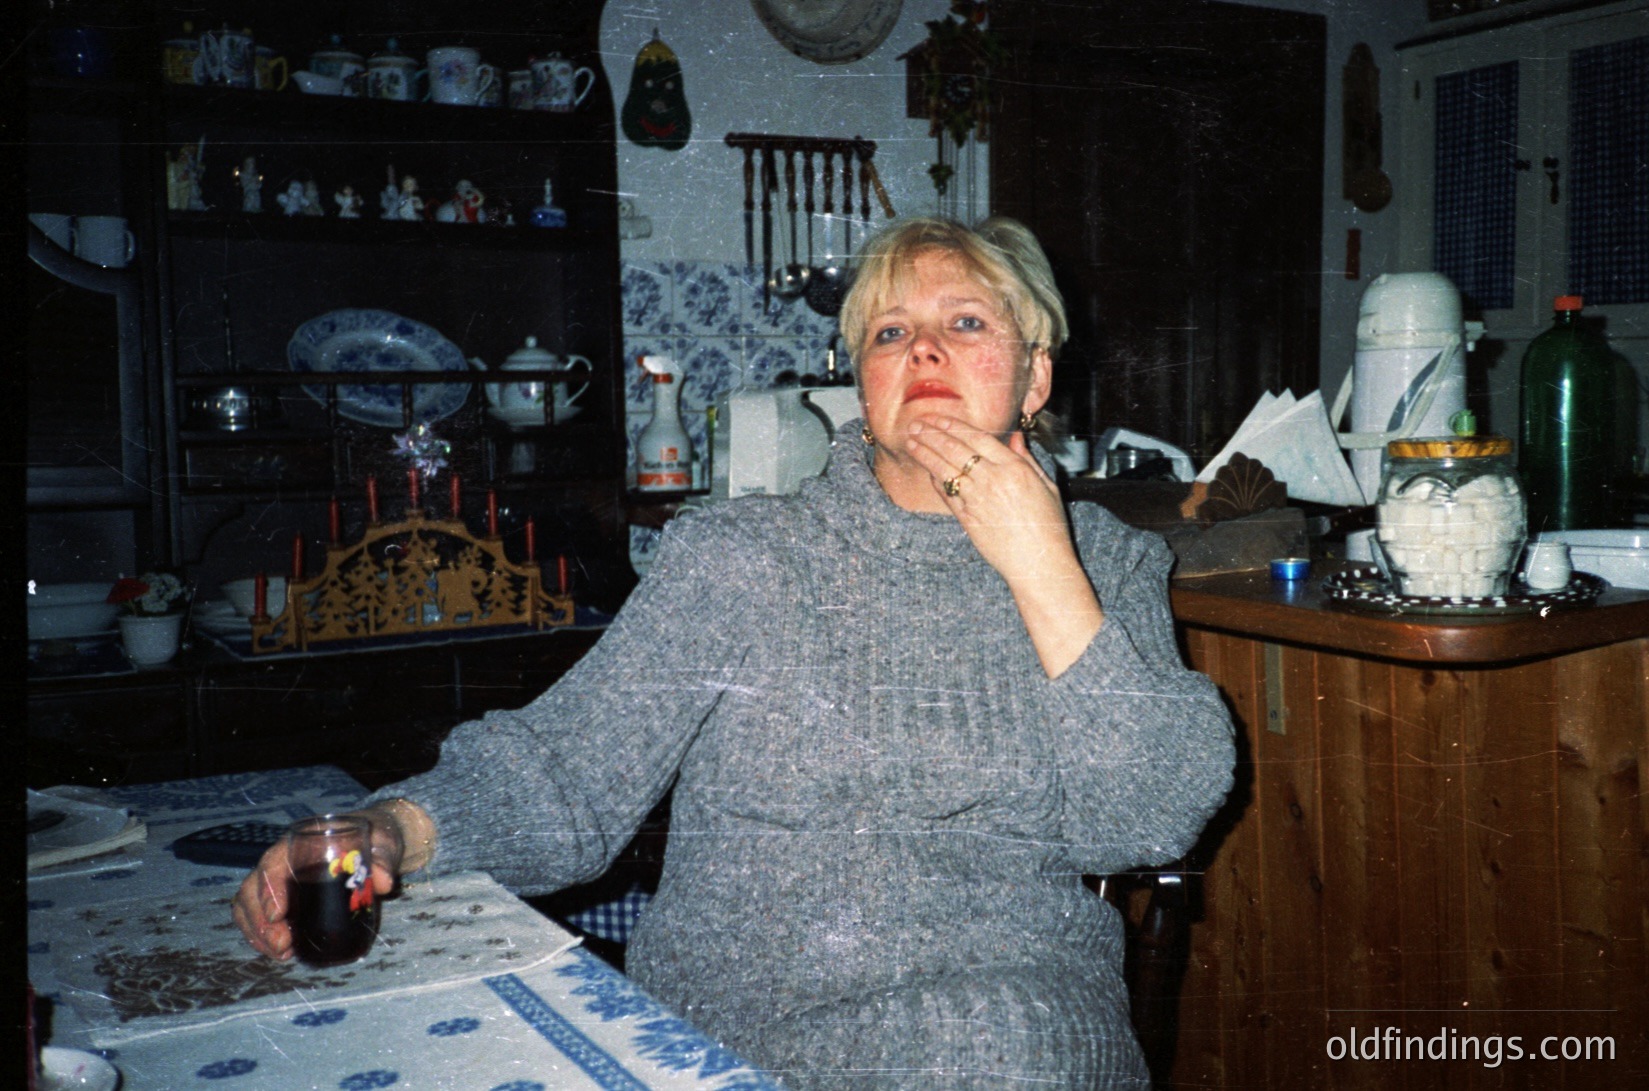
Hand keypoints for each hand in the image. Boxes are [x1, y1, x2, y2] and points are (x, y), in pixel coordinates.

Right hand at [231, 809, 403, 959]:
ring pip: (248, 903)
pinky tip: (279, 951)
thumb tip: (383, 882)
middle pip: (253, 887)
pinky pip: (256, 915)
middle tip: (282, 945)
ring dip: (258, 931)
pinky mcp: (284, 896)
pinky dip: (261, 934)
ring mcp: (280, 879)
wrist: (377, 840)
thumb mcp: (384, 842)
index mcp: (302, 842)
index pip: (273, 863)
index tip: (278, 915)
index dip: (269, 889)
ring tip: (281, 952)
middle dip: (260, 920)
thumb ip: (383, 859)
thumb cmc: (376, 837)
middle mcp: (283, 860)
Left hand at [904, 416, 1071, 580]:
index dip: (955, 426)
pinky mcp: (967, 518)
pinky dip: (936, 479)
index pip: (979, 438)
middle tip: (917, 423)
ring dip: (925, 453)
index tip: (939, 418)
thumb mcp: (1047, 487)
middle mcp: (994, 480)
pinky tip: (927, 470)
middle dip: (933, 434)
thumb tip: (1016, 437)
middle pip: (956, 449)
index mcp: (1015, 469)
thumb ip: (1028, 459)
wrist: (1039, 563)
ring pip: (945, 469)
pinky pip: (946, 493)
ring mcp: (978, 499)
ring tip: (911, 441)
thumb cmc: (1049, 526)